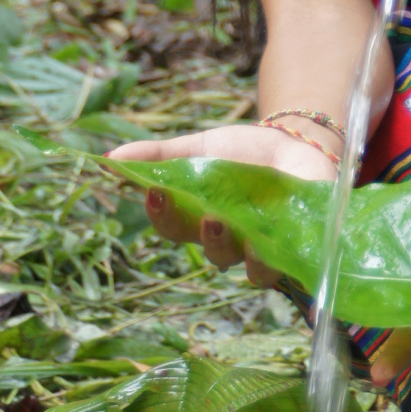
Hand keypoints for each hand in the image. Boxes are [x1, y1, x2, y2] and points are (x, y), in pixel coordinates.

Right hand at [109, 121, 338, 283]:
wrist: (296, 143)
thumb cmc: (242, 153)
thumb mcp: (200, 148)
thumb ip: (159, 156)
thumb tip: (108, 159)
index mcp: (201, 219)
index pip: (174, 227)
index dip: (162, 215)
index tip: (154, 192)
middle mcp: (233, 242)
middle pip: (214, 253)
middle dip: (211, 237)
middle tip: (211, 217)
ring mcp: (268, 248)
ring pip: (255, 268)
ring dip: (254, 254)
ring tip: (257, 234)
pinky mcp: (302, 248)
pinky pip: (295, 265)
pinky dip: (292, 260)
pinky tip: (287, 249)